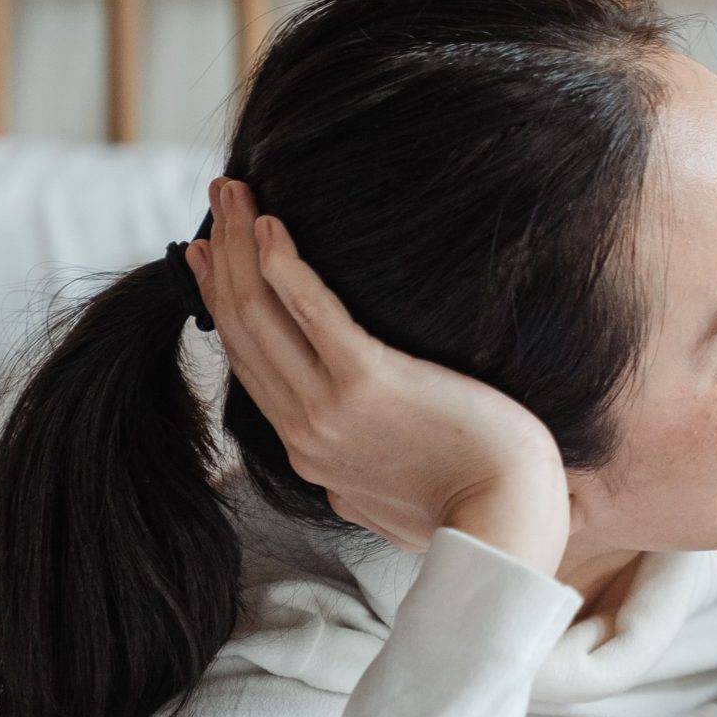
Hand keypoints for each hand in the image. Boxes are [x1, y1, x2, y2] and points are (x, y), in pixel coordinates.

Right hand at [188, 177, 573, 573]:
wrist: (508, 524)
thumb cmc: (469, 509)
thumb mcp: (386, 501)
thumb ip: (353, 477)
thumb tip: (344, 473)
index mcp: (308, 452)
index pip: (247, 362)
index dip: (222, 301)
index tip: (208, 256)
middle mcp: (304, 430)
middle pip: (244, 328)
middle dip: (224, 256)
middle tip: (221, 199)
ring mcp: (329, 409)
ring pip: (263, 313)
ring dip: (245, 244)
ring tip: (237, 191)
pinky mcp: (370, 384)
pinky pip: (313, 314)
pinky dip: (287, 268)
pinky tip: (275, 228)